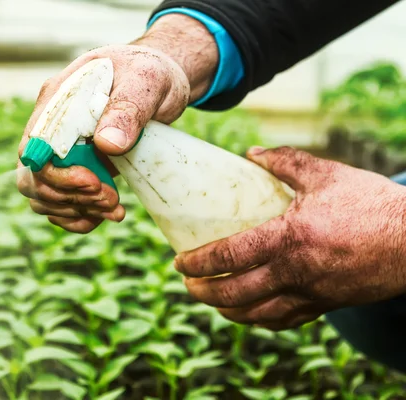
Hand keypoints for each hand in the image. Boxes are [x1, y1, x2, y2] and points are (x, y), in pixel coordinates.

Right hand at [17, 13, 218, 232]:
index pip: (34, 147)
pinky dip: (77, 216)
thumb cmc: (149, 73)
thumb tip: (107, 144)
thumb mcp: (146, 81)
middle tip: (110, 199)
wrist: (159, 84)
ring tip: (114, 208)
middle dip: (69, 197)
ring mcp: (62, 151)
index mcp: (58, 100)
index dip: (57, 173)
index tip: (93, 181)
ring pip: (42, 195)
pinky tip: (103, 215)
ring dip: (76, 210)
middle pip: (32, 177)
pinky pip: (59, 202)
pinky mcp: (76, 168)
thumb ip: (127, 108)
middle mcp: (51, 127)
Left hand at [174, 146, 405, 330]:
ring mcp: (311, 293)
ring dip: (226, 310)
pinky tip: (250, 313)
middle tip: (187, 284)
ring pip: (256, 314)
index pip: (228, 256)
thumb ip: (284, 161)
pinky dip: (260, 320)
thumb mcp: (325, 174)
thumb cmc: (370, 203)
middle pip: (234, 292)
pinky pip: (285, 320)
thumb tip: (250, 153)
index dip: (198, 262)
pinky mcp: (326, 305)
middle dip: (203, 292)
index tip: (179, 262)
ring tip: (211, 301)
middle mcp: (294, 271)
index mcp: (288, 237)